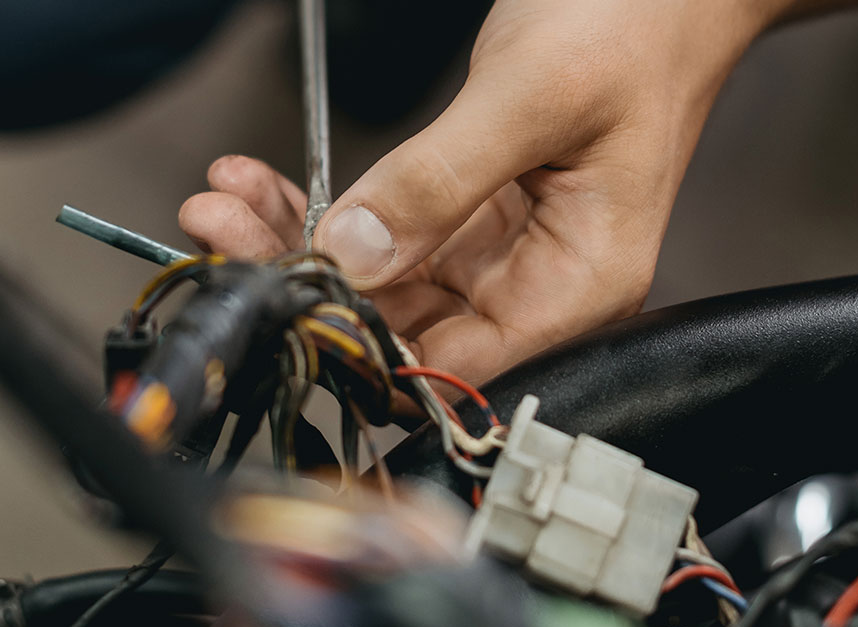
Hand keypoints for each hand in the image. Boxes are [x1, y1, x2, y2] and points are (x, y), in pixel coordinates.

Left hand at [180, 0, 814, 388]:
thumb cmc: (635, 24)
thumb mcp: (532, 96)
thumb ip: (440, 181)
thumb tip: (353, 255)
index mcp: (578, 284)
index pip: (454, 361)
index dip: (361, 341)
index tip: (280, 290)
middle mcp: (538, 285)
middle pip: (404, 326)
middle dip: (304, 281)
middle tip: (221, 231)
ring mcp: (501, 253)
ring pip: (381, 282)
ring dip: (298, 242)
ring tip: (226, 201)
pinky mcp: (471, 216)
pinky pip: (385, 235)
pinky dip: (326, 210)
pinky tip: (268, 184)